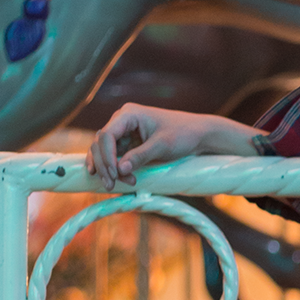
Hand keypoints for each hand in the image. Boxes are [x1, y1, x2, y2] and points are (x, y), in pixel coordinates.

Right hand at [86, 104, 258, 190]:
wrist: (198, 135)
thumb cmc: (183, 134)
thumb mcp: (162, 145)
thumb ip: (140, 156)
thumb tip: (120, 169)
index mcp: (129, 114)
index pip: (106, 135)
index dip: (106, 156)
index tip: (114, 174)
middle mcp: (122, 121)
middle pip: (100, 144)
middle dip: (104, 165)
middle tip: (111, 184)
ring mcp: (123, 133)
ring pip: (104, 153)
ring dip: (108, 170)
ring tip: (117, 184)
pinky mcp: (127, 144)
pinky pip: (112, 158)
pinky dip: (114, 170)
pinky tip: (118, 180)